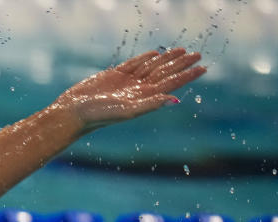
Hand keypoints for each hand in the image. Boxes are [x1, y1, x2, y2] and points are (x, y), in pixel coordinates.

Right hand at [55, 48, 205, 131]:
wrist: (75, 112)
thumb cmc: (98, 115)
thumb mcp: (126, 111)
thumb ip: (149, 105)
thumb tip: (173, 99)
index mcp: (144, 98)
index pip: (171, 83)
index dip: (187, 75)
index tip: (203, 67)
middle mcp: (138, 89)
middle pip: (165, 73)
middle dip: (181, 64)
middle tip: (197, 54)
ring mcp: (126, 82)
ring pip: (152, 67)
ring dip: (166, 59)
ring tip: (181, 51)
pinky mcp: (113, 76)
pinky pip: (134, 64)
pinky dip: (145, 58)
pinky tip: (154, 54)